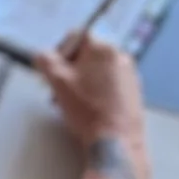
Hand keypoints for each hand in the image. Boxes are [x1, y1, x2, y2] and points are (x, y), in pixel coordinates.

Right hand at [34, 32, 146, 154]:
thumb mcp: (57, 81)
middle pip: (88, 54)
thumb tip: (42, 55)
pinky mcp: (136, 93)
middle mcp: (121, 56)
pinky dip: (98, 90)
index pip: (77, 35)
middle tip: (60, 89)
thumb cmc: (86, 108)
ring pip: (99, 69)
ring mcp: (131, 75)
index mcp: (104, 48)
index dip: (60, 51)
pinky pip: (111, 83)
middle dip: (71, 69)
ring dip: (83, 80)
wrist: (116, 142)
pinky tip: (91, 109)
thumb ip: (45, 60)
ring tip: (73, 103)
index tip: (54, 71)